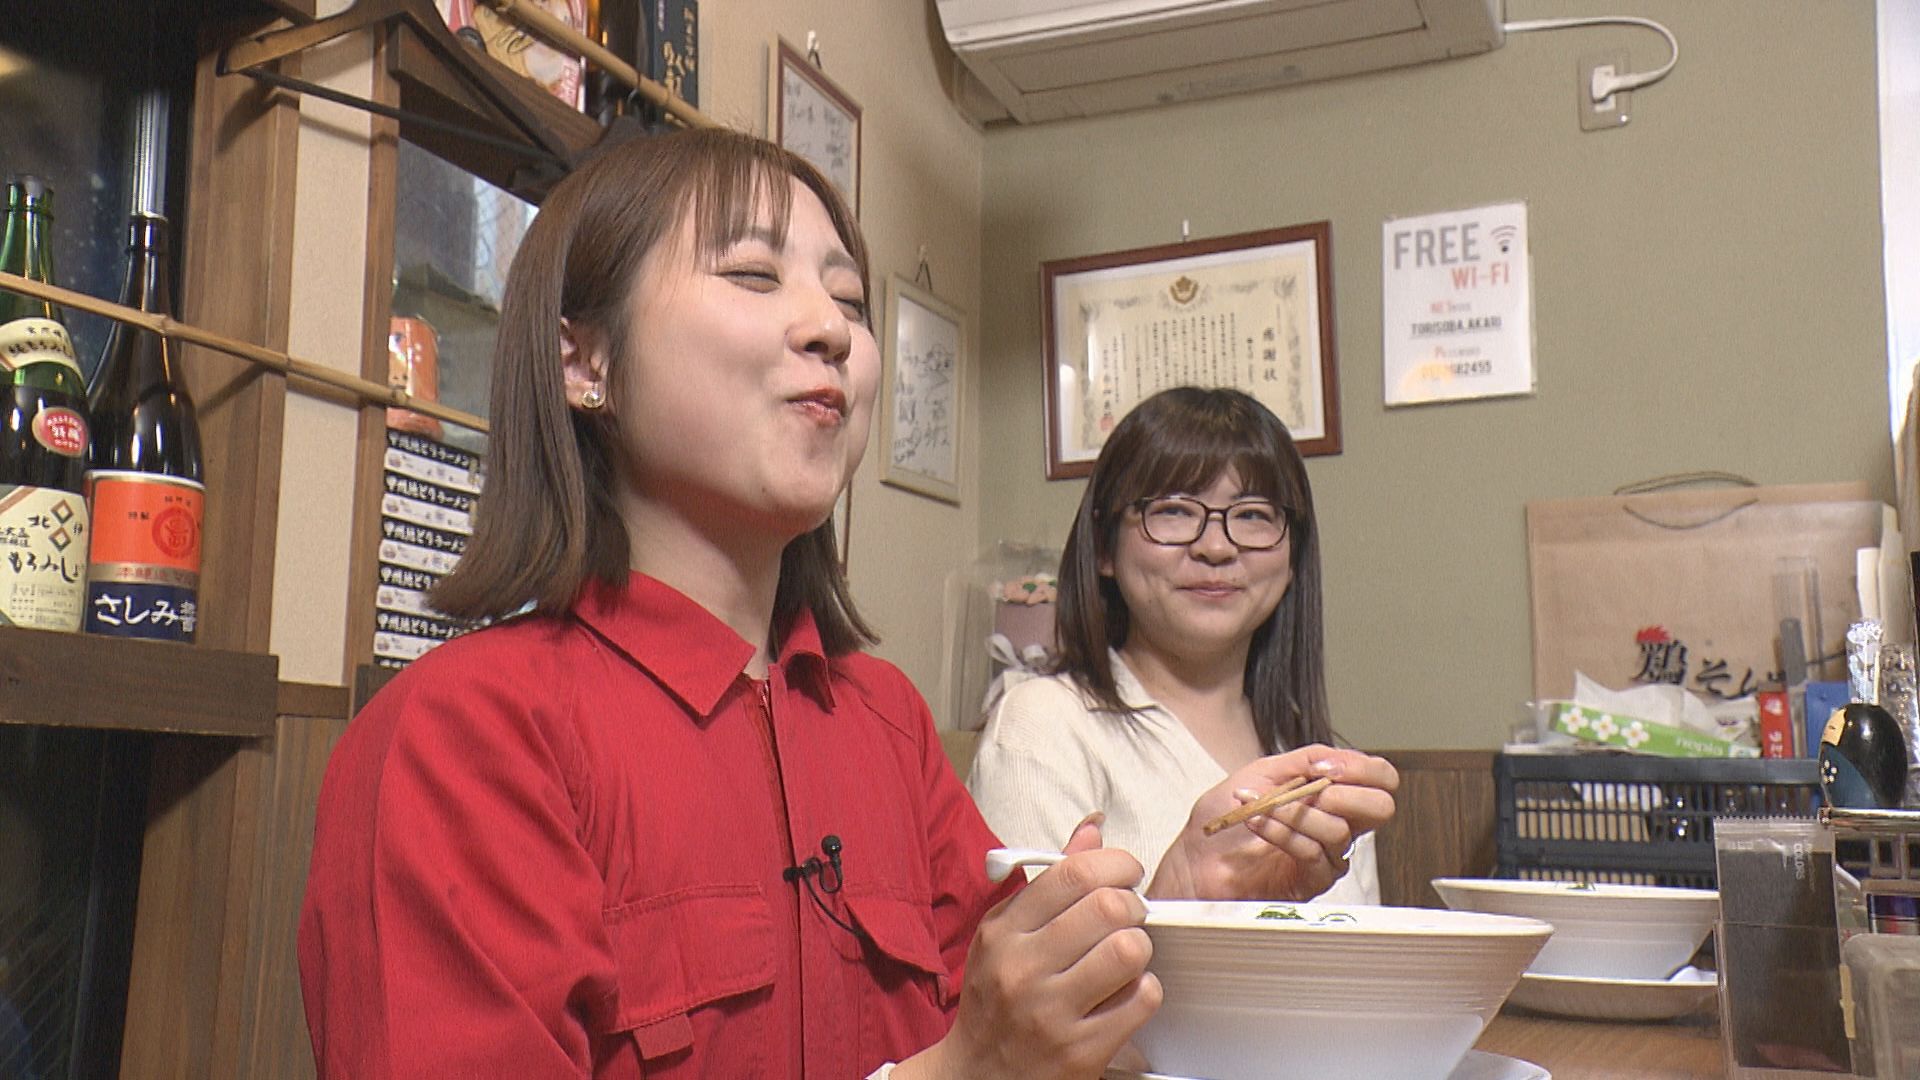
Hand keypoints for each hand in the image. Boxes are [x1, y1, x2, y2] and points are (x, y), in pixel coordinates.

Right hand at [896, 816, 1162, 1079]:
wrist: (977, 1076)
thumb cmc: (997, 998)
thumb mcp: (1006, 934)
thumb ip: (1051, 880)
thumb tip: (1093, 828)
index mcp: (1002, 932)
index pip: (1071, 874)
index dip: (1115, 863)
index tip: (1127, 871)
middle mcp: (1021, 969)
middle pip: (1107, 908)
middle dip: (1133, 905)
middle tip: (1131, 914)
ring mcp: (1050, 1013)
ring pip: (1128, 951)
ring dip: (1140, 947)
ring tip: (1128, 953)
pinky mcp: (1080, 1052)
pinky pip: (1141, 1000)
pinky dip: (1145, 991)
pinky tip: (1127, 992)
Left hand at [1146, 745, 1397, 901]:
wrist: (1195, 855)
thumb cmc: (1226, 813)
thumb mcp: (1264, 772)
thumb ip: (1305, 760)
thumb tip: (1337, 760)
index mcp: (1331, 793)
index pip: (1380, 779)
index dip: (1364, 770)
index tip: (1328, 768)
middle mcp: (1337, 823)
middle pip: (1381, 808)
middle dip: (1346, 794)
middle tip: (1313, 792)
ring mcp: (1327, 855)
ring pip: (1338, 830)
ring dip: (1295, 812)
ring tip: (1261, 807)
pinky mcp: (1310, 881)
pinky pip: (1311, 853)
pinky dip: (1280, 831)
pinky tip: (1255, 823)